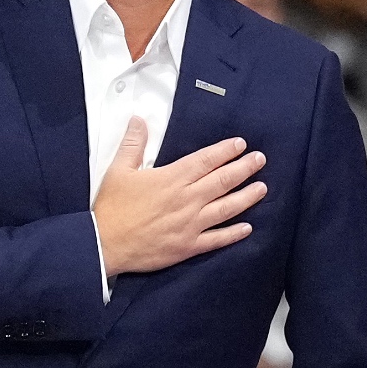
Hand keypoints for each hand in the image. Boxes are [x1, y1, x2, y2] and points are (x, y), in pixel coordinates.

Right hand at [92, 119, 265, 275]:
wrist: (104, 244)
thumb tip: (138, 121)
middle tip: (260, 160)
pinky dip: (233, 233)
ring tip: (262, 188)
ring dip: (246, 197)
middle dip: (244, 168)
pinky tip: (247, 228)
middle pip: (223, 180)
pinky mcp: (187, 246)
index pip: (206, 160)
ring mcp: (189, 224)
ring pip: (226, 208)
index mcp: (171, 179)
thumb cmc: (111, 209)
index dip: (226, 151)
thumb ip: (133, 144)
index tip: (241, 144)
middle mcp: (186, 200)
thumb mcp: (119, 170)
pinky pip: (216, 239)